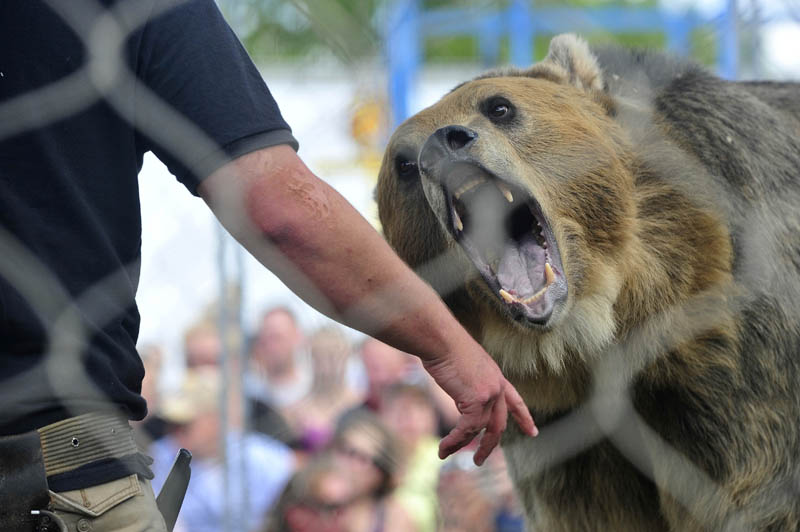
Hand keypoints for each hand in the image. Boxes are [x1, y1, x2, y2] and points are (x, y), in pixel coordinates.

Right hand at [422, 346, 537, 465]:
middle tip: (479, 459)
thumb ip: (468, 382)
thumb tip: (462, 394)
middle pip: (498, 424)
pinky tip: (443, 448)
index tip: (532, 432)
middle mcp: (497, 386)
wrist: (439, 338)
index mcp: (496, 376)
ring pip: (479, 429)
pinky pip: (466, 429)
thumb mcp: (462, 366)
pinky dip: (453, 441)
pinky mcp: (476, 400)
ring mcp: (489, 393)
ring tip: (446, 453)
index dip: (523, 418)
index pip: (515, 400)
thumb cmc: (444, 345)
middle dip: (489, 444)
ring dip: (461, 444)